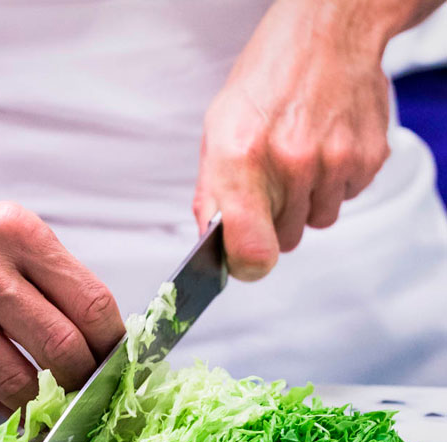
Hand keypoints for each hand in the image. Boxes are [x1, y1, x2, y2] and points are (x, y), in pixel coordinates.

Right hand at [0, 188, 124, 412]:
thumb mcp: (2, 229)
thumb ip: (47, 276)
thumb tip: (96, 335)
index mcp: (17, 231)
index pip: (92, 302)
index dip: (113, 343)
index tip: (116, 359)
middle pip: (64, 346)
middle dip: (86, 379)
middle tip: (89, 386)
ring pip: (21, 381)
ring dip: (45, 400)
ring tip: (51, 397)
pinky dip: (4, 400)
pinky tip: (10, 393)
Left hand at [193, 0, 391, 279]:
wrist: (325, 36)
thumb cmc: (265, 81)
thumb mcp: (218, 130)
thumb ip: (212, 192)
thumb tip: (212, 240)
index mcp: (242, 157)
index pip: (252, 248)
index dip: (248, 264)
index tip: (245, 262)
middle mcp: (290, 162)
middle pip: (286, 240)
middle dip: (275, 223)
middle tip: (271, 186)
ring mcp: (334, 161)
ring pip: (318, 221)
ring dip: (307, 202)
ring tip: (298, 160)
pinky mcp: (368, 158)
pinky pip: (347, 197)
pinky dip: (335, 183)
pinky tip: (324, 149)